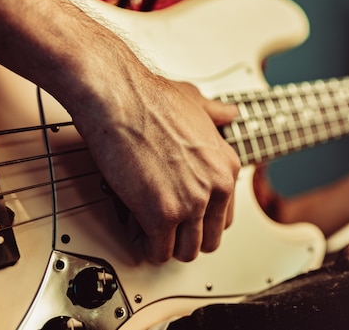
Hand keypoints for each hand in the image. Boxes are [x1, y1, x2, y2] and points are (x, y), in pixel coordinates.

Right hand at [72, 75, 240, 262]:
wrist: (120, 98)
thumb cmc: (150, 98)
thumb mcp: (196, 101)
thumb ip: (216, 113)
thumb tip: (228, 112)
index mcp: (226, 165)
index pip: (225, 215)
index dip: (202, 218)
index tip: (186, 215)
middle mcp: (215, 186)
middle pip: (210, 239)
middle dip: (186, 237)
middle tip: (166, 228)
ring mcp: (191, 203)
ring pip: (186, 251)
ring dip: (166, 245)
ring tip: (149, 228)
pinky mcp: (161, 215)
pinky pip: (158, 251)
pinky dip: (145, 245)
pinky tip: (135, 227)